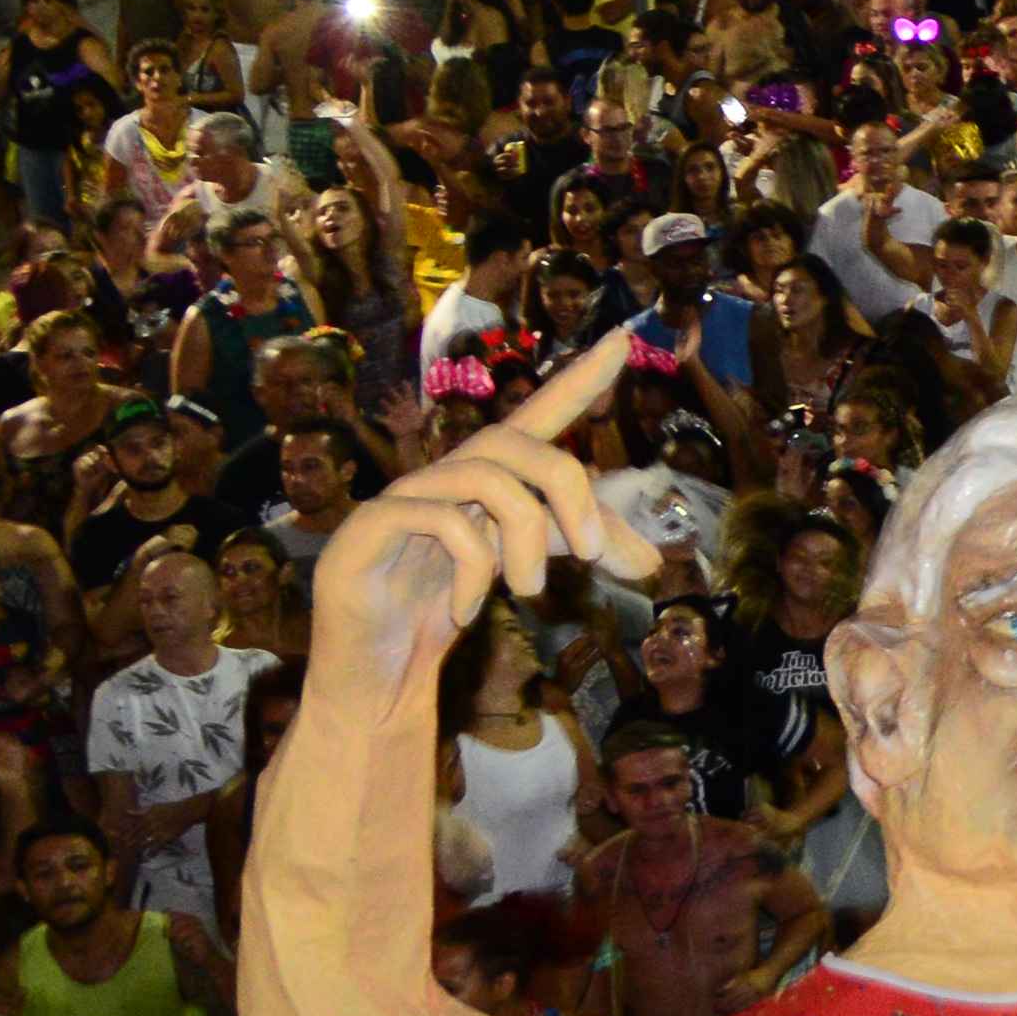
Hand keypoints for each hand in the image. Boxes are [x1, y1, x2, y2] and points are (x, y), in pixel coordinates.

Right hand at [319, 335, 661, 716]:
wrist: (370, 675)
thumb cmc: (438, 609)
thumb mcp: (522, 572)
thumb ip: (573, 554)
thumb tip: (651, 563)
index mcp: (483, 479)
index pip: (534, 415)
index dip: (577, 380)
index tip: (624, 340)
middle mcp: (442, 476)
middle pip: (513, 439)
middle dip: (569, 489)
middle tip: (593, 554)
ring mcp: (400, 499)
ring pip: (484, 475)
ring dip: (526, 537)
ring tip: (529, 592)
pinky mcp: (365, 532)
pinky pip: (439, 521)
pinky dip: (471, 571)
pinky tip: (465, 611)